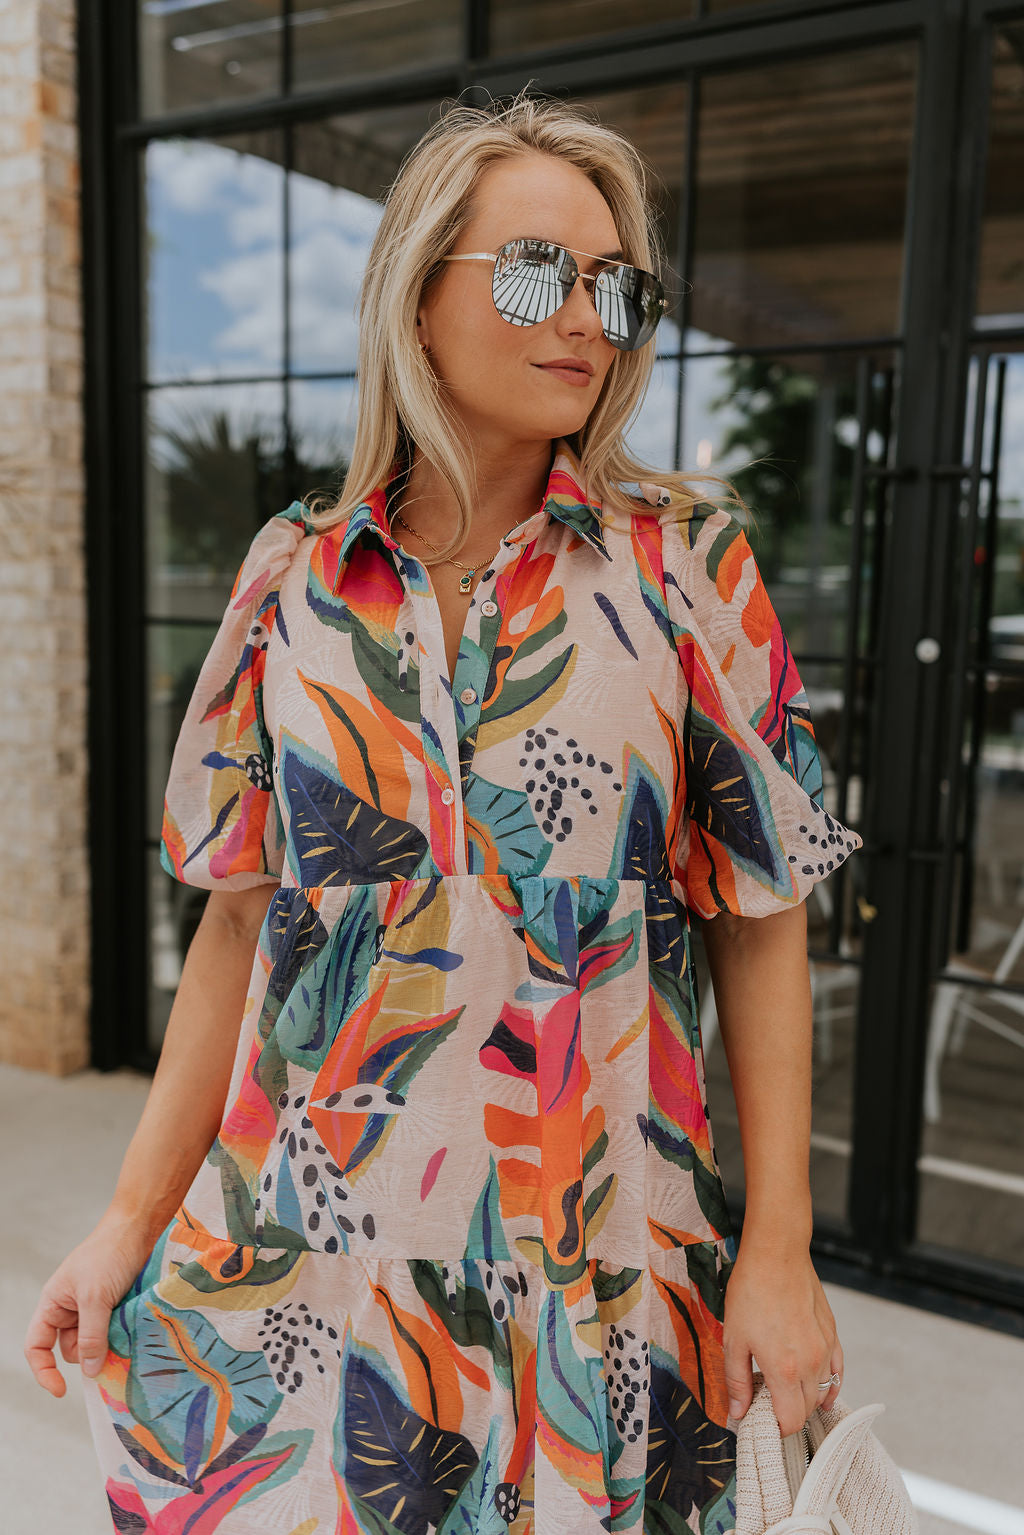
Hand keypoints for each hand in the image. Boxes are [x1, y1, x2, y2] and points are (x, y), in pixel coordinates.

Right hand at [24, 1209, 156, 1396]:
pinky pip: (112, 1332)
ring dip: (107, 1344)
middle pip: (71, 1348)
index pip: (37, 1346)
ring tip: (123, 1328)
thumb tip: (90, 1371)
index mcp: (53, 1303)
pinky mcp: (114, 1305)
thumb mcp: (95, 1297)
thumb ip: (91, 1335)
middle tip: (110, 1345)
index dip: (44, 1371)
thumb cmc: (109, 1254)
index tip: (62, 1391)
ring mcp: (93, 1307)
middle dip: (88, 1353)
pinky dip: (120, 1335)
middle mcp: (69, 1308)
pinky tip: (131, 1328)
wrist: (138, 1227)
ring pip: (94, 1342)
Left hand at [722, 1240, 842, 1436]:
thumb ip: (737, 1381)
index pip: (791, 1421)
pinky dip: (830, 1385)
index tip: (762, 1419)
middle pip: (807, 1410)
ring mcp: (826, 1349)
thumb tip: (738, 1412)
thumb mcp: (734, 1338)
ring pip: (823, 1392)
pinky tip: (820, 1387)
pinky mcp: (833, 1334)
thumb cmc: (752, 1291)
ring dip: (806, 1397)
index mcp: (784, 1369)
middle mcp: (811, 1364)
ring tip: (786, 1389)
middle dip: (789, 1413)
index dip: (776, 1427)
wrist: (777, 1254)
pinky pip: (838, 1372)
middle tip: (768, 1402)